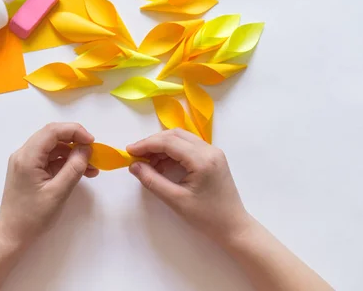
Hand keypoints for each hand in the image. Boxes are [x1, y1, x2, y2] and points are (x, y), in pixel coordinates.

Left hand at [0, 123, 97, 246]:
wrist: (12, 235)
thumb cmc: (33, 216)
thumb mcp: (58, 192)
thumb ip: (74, 168)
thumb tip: (86, 148)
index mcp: (27, 157)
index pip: (52, 131)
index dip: (75, 131)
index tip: (92, 142)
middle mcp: (23, 154)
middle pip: (52, 136)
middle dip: (75, 141)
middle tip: (94, 153)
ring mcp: (25, 162)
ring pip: (53, 148)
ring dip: (72, 153)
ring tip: (92, 167)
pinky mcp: (29, 170)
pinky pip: (50, 159)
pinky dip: (65, 163)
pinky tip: (81, 172)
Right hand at [127, 128, 251, 243]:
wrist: (233, 226)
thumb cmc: (206, 217)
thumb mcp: (176, 200)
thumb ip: (152, 181)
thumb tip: (134, 166)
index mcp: (202, 159)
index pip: (169, 142)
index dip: (146, 144)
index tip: (128, 151)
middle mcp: (209, 150)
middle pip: (175, 135)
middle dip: (153, 143)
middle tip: (135, 156)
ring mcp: (213, 152)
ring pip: (181, 139)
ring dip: (162, 147)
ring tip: (147, 163)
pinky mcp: (213, 158)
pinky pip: (188, 147)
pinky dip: (172, 152)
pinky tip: (161, 165)